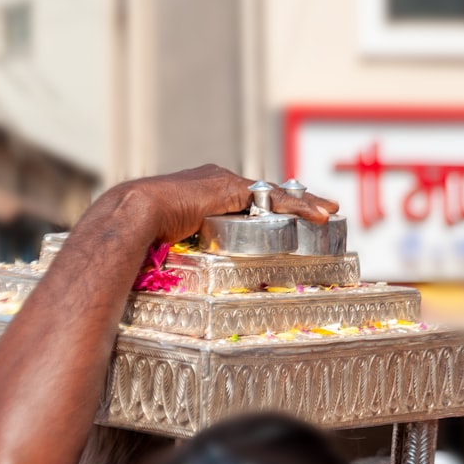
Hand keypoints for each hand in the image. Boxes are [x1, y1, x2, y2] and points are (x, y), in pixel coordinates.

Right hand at [122, 164, 339, 242]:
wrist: (134, 213)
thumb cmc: (141, 234)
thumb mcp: (169, 243)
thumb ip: (181, 252)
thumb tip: (171, 280)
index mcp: (202, 194)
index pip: (244, 200)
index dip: (267, 208)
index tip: (285, 220)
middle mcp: (217, 183)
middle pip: (265, 194)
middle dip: (293, 202)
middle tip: (320, 211)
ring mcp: (226, 183)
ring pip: (275, 194)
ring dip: (304, 204)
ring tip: (328, 213)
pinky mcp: (235, 189)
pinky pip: (275, 198)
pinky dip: (300, 207)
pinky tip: (320, 217)